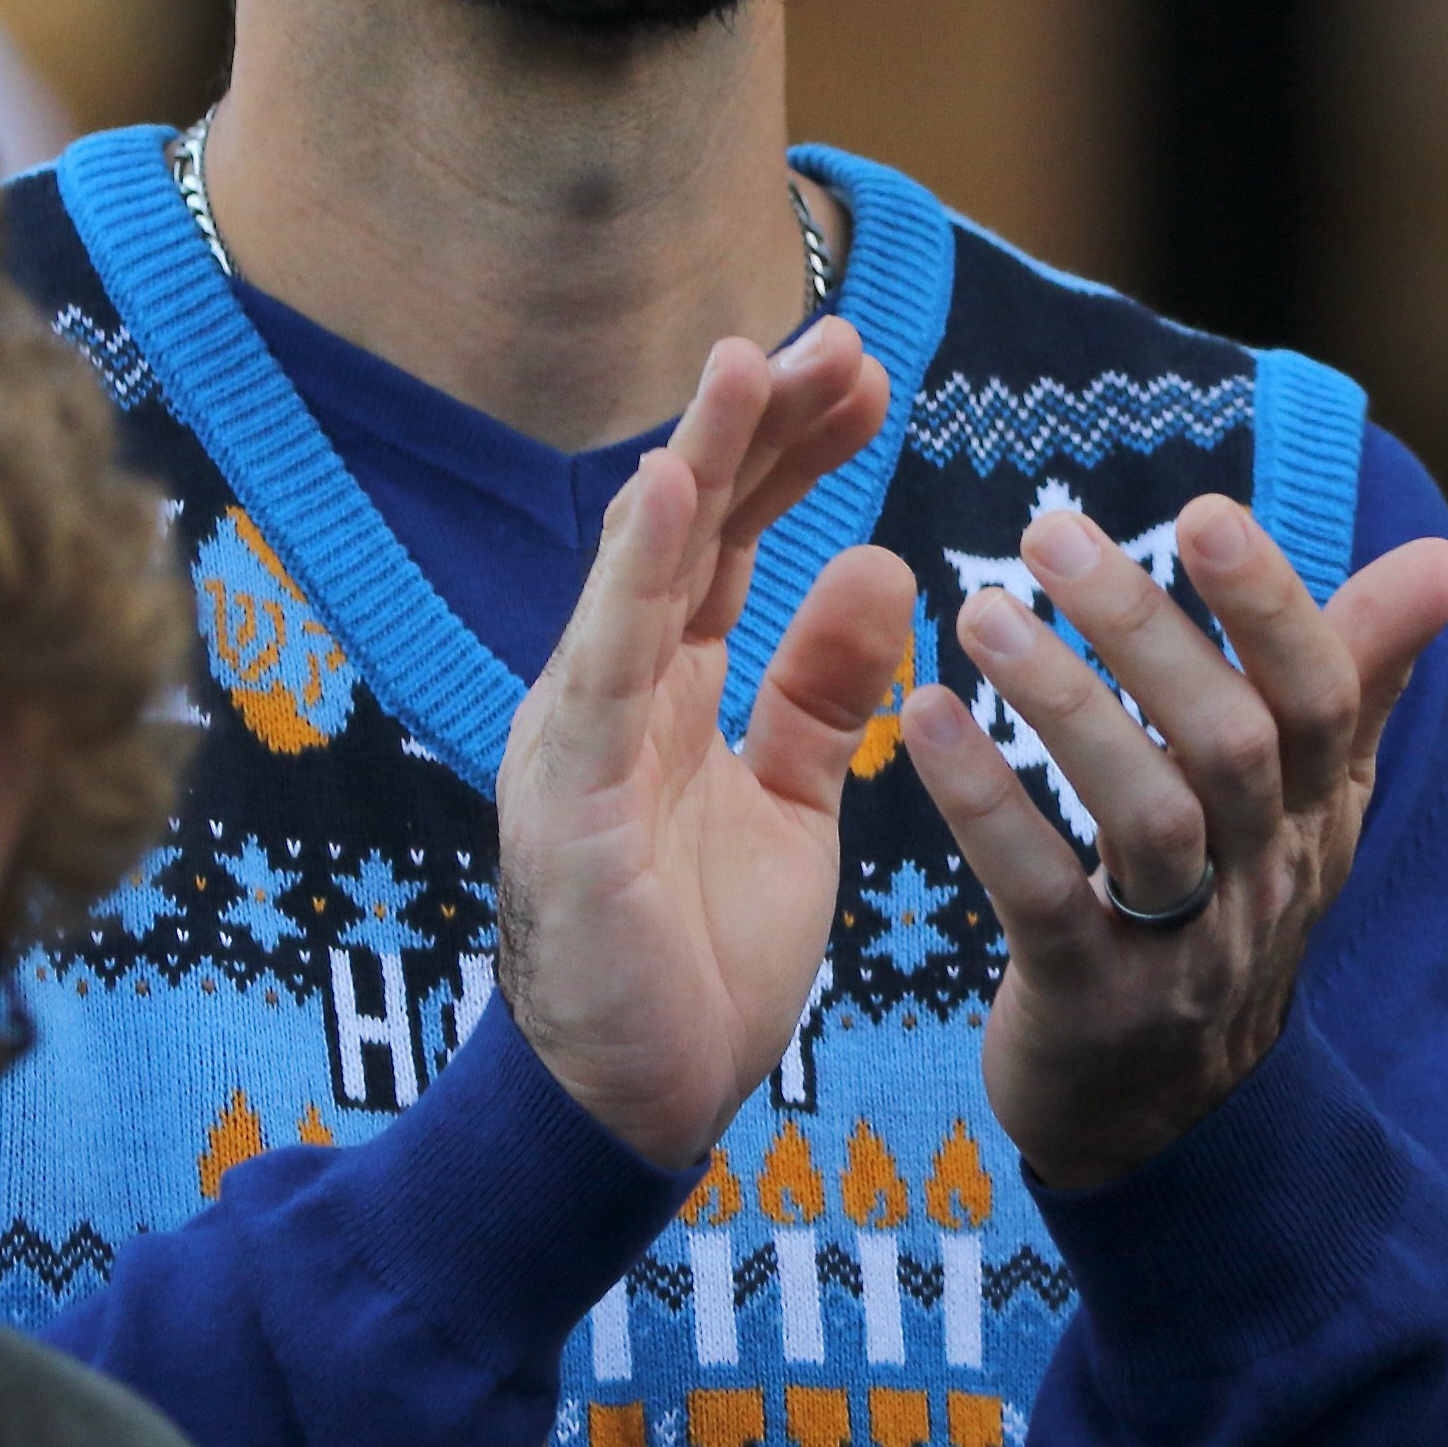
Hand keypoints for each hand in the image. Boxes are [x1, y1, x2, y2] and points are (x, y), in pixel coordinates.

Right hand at [495, 322, 910, 1167]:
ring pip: (640, 567)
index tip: (867, 373)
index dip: (795, 451)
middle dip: (759, 425)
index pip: (735, 539)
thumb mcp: (790, 805)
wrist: (630, 1110)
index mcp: (666, 689)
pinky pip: (604, 662)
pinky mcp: (569, 793)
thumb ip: (821, 693)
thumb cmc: (695, 963)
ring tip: (745, 359)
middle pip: (691, 525)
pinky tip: (666, 489)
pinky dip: (632, 572)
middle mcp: (615, 688)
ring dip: (696, 457)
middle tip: (834, 336)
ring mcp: (582, 732)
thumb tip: (878, 563)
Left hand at [895, 494, 1447, 1188]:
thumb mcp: (1310, 799)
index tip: (1205, 511)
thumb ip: (1358, 672)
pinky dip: (986, 808)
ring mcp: (1183, 947)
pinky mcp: (1091, 1001)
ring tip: (983, 614)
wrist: (1165, 1114)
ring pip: (1148, 817)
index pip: (1323, 697)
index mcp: (1316, 810)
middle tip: (1052, 532)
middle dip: (1147, 632)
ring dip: (1064, 705)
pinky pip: (1044, 896)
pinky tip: (927, 725)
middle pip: (1232, 744)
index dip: (1272, 607)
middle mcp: (1265, 875)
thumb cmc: (1228, 906)